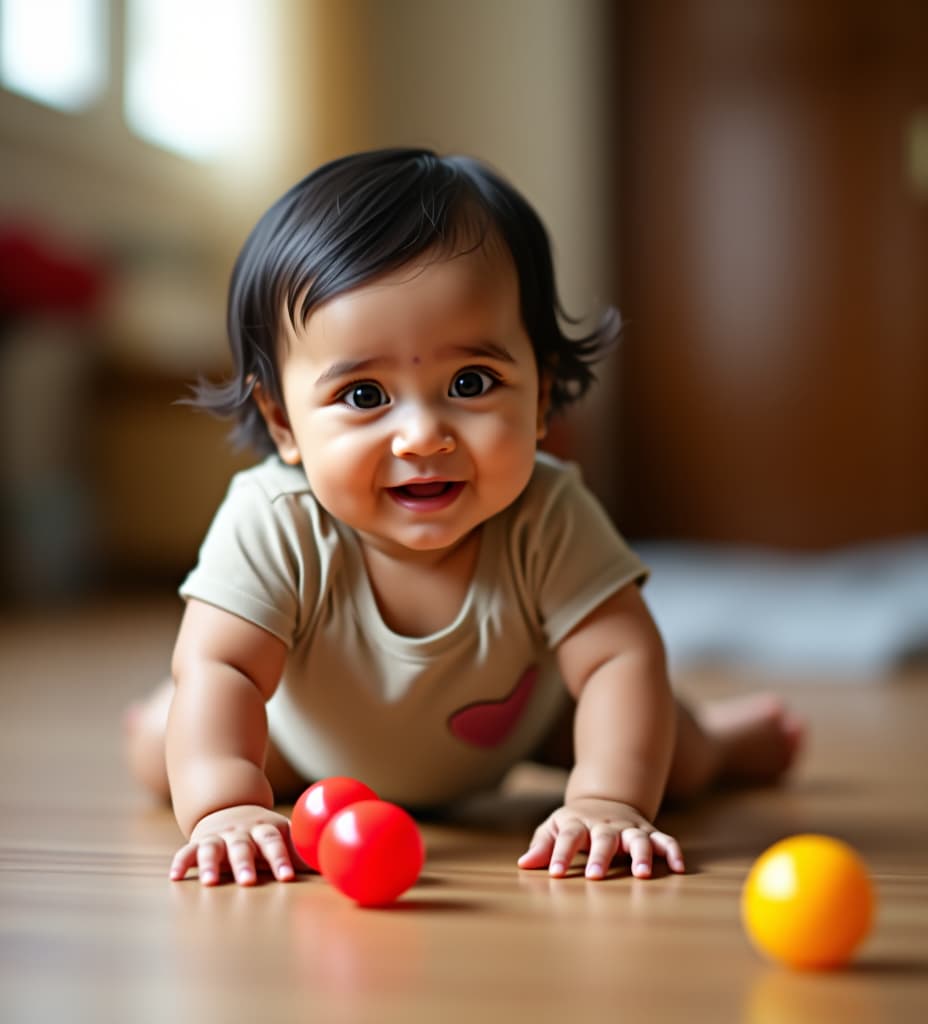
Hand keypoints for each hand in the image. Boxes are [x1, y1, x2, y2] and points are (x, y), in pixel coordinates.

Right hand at [170, 805, 298, 885]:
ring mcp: (218, 837)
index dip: (281, 859)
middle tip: (249, 882)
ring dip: (211, 865)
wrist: (229, 805)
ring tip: (210, 883)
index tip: (287, 878)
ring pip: (213, 850)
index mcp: (265, 829)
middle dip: (246, 865)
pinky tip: (175, 877)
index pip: (275, 842)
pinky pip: (186, 852)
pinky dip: (181, 863)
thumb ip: (304, 851)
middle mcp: (241, 832)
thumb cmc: (264, 832)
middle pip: (243, 847)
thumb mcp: (283, 834)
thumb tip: (336, 869)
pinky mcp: (198, 843)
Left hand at [517, 798, 684, 879]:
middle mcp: (606, 825)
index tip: (555, 874)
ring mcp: (629, 828)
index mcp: (579, 823)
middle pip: (603, 838)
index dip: (561, 855)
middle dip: (600, 857)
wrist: (605, 799)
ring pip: (637, 838)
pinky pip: (664, 840)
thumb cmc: (575, 823)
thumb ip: (542, 845)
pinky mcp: (648, 832)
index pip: (568, 837)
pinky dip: (672, 851)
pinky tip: (679, 868)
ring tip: (642, 875)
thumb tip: (523, 864)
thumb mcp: (554, 828)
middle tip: (595, 876)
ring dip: (640, 855)